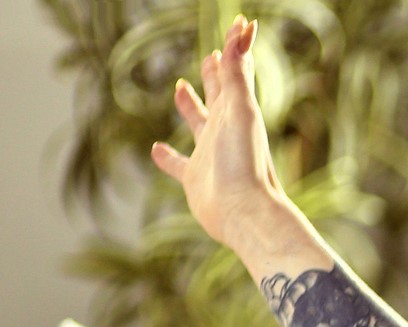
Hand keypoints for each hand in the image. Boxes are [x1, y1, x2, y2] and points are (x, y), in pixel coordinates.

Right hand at [150, 16, 292, 252]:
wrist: (245, 213)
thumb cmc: (246, 162)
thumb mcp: (240, 109)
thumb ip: (238, 71)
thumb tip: (243, 27)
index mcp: (237, 113)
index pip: (235, 73)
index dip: (234, 49)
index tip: (238, 26)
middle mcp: (225, 131)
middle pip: (219, 95)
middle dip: (215, 74)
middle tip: (211, 56)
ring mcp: (210, 155)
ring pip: (198, 124)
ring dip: (190, 106)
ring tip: (180, 88)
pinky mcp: (196, 180)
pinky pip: (178, 165)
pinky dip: (167, 157)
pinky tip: (156, 150)